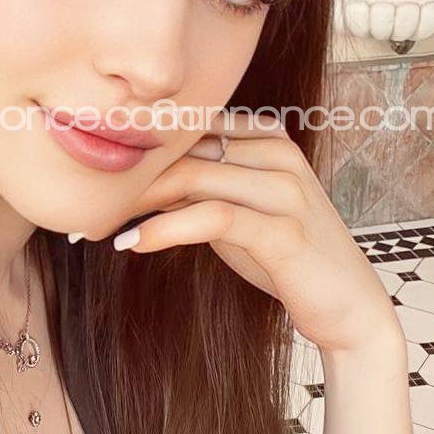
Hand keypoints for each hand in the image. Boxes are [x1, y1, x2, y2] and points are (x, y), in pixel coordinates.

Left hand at [99, 111, 403, 357]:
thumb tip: (133, 180)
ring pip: (193, 177)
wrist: (348, 306)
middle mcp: (278, 152)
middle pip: (185, 149)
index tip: (94, 177)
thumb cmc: (285, 257)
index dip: (139, 148)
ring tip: (100, 227)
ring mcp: (285, 188)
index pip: (188, 128)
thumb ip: (198, 185)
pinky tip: (135, 243)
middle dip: (130, 178)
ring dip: (138, 203)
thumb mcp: (237, 210)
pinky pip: (211, 217)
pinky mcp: (284, 229)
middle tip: (85, 206)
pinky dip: (165, 228)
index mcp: (267, 135)